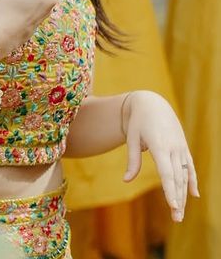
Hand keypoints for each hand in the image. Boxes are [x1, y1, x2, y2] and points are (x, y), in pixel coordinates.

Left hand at [122, 91, 198, 222]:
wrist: (151, 102)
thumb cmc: (138, 121)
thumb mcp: (132, 138)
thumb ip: (132, 160)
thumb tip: (126, 180)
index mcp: (160, 145)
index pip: (167, 172)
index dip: (170, 190)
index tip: (174, 205)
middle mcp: (173, 147)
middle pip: (177, 177)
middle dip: (178, 198)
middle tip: (177, 218)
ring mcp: (180, 146)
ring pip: (185, 174)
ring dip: (184, 194)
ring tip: (180, 213)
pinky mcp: (183, 146)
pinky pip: (190, 165)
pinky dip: (192, 180)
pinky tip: (194, 195)